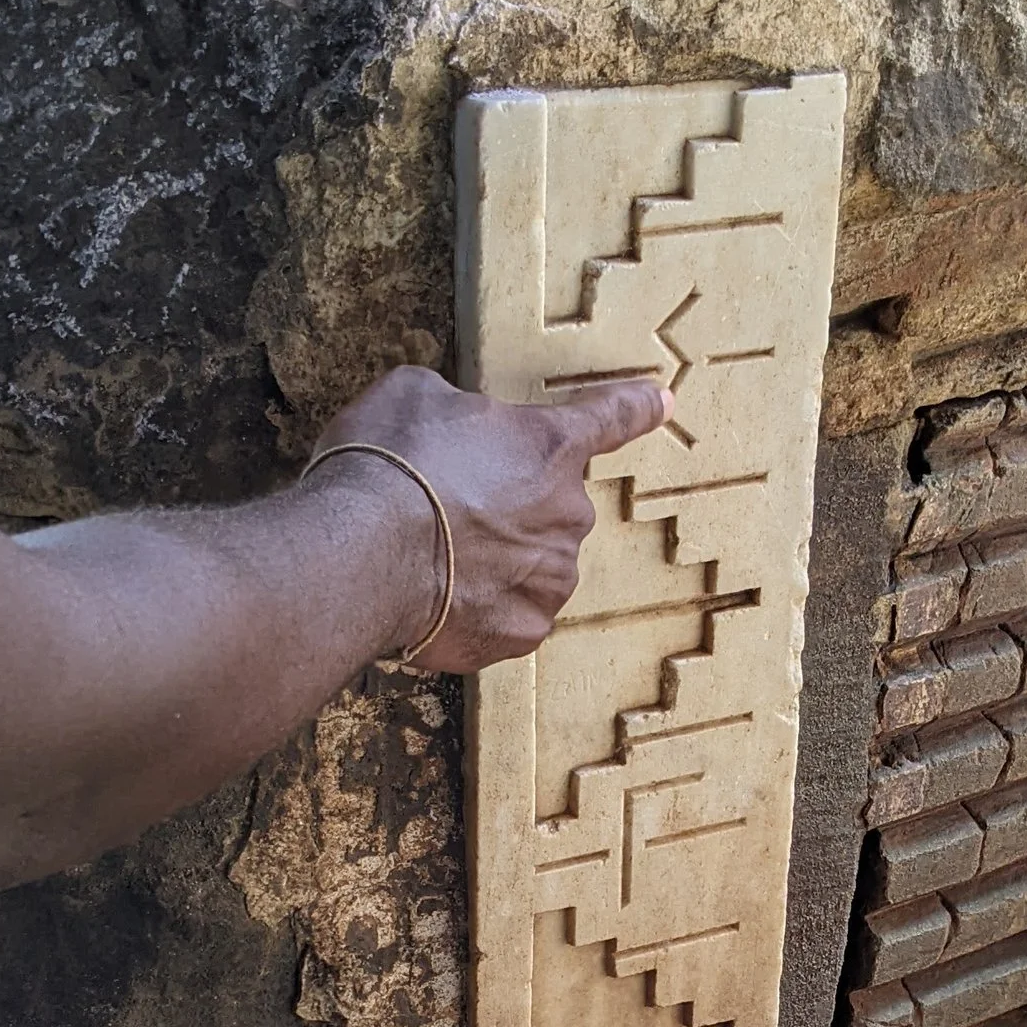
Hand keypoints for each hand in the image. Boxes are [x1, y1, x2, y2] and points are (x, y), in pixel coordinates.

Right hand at [308, 363, 669, 671]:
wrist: (365, 550)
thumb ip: (459, 410)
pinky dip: (475, 610)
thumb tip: (458, 428)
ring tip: (433, 556)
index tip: (661, 402)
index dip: (635, 408)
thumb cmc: (391, 462)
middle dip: (507, 506)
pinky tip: (434, 596)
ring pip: (529, 566)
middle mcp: (568, 514)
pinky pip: (505, 616)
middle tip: (445, 507)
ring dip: (492, 562)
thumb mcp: (416, 394)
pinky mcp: (522, 632)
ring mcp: (550, 579)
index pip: (608, 417)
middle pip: (548, 506)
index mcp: (550, 445)